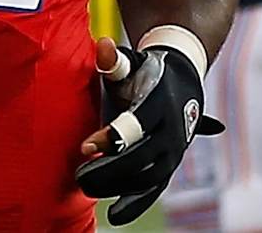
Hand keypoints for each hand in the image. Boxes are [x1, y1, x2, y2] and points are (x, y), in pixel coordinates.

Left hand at [75, 38, 223, 225]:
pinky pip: (156, 188)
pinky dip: (137, 202)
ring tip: (87, 189)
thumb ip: (114, 59)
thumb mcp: (131, 63)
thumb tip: (103, 45)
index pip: (136, 124)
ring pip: (150, 177)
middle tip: (80, 177)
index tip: (84, 147)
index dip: (111, 136)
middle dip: (110, 169)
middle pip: (142, 156)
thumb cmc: (144, 71)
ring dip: (119, 187)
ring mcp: (174, 150)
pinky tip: (115, 215)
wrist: (181, 80)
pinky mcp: (170, 164)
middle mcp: (172, 129)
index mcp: (159, 102)